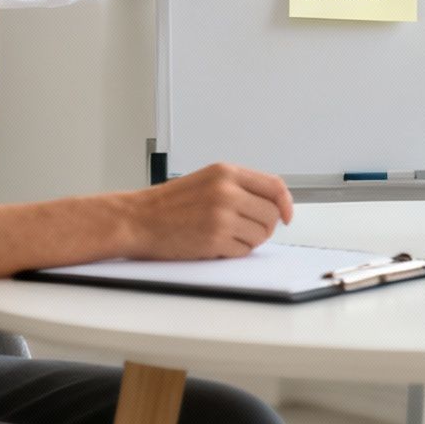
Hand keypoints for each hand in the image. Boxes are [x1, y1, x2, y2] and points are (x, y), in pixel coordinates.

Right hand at [118, 163, 294, 259]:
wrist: (138, 219)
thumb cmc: (168, 204)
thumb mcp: (207, 180)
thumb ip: (239, 186)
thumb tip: (274, 201)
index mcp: (226, 172)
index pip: (274, 186)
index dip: (286, 203)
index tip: (287, 215)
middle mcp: (226, 191)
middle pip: (271, 213)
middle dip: (264, 226)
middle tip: (245, 229)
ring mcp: (222, 215)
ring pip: (261, 234)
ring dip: (249, 240)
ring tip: (226, 235)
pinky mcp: (215, 238)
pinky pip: (244, 250)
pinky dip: (234, 251)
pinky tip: (216, 244)